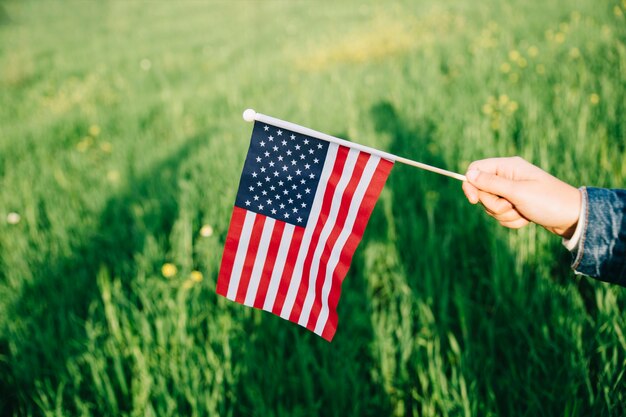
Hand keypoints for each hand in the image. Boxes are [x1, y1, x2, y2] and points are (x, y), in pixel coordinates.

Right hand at [461, 157, 581, 237]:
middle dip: (494, 205)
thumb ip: (492, 183)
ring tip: (523, 213)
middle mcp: (507, 176)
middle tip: (512, 206)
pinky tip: (526, 218)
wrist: (573, 217)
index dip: (470, 185)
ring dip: (504, 215)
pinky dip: (512, 220)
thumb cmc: (548, 201)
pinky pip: (501, 215)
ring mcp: (512, 191)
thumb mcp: (518, 192)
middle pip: (482, 191)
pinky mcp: (516, 204)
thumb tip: (469, 173)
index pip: (476, 169)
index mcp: (508, 167)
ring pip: (491, 206)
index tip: (474, 201)